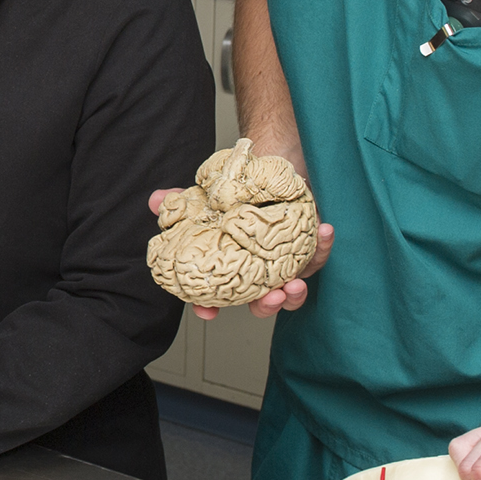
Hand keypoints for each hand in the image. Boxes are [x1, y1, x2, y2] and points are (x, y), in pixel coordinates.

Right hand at [148, 188, 333, 319]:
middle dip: (266, 306)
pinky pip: (316, 255)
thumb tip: (157, 201)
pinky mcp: (306, 248)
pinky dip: (321, 247)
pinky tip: (323, 231)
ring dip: (295, 294)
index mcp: (230, 265)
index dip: (207, 307)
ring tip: (295, 283)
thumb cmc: (237, 190)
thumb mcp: (204, 196)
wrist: (270, 167)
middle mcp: (256, 270)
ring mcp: (282, 263)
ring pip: (291, 290)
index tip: (207, 313)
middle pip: (260, 301)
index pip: (216, 293)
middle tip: (271, 297)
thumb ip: (181, 202)